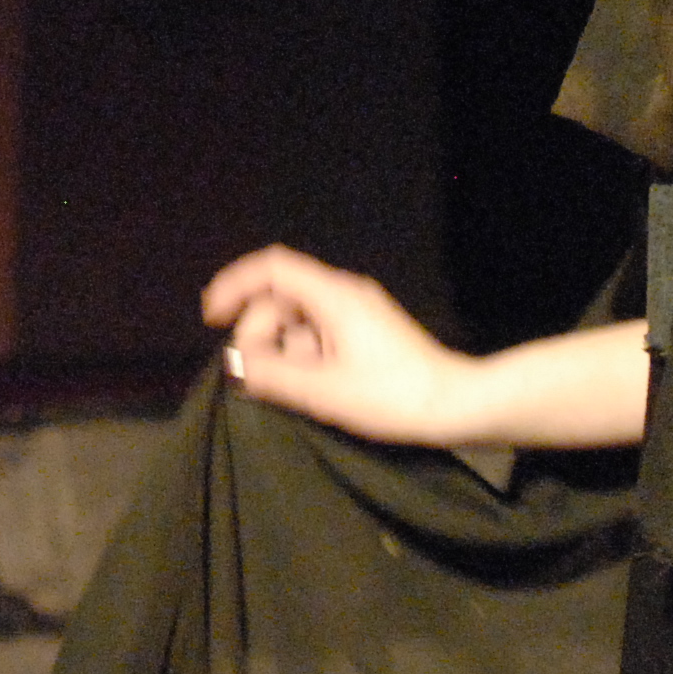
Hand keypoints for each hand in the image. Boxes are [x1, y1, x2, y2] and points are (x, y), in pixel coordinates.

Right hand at [200, 244, 479, 443]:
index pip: (272, 268)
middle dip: (260, 334)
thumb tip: (234, 363)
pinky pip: (318, 333)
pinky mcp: (366, 332)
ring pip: (298, 319)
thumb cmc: (393, 396)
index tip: (213, 318)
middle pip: (280, 297)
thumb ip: (271, 374)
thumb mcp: (324, 390)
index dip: (235, 286)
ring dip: (284, 352)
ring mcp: (357, 312)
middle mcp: (345, 294)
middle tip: (260, 378)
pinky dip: (304, 357)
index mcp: (334, 296)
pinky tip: (314, 388)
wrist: (459, 406)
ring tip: (299, 390)